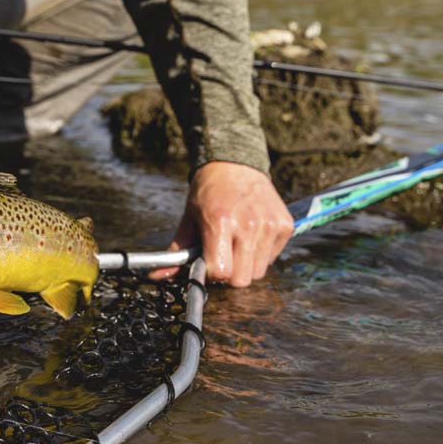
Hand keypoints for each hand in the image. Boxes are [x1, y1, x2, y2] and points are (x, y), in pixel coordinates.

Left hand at [151, 162, 292, 286]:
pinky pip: (272, 259)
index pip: (221, 271)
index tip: (207, 263)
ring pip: (259, 273)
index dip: (212, 274)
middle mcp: (248, 224)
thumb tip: (157, 276)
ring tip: (237, 244)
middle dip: (229, 274)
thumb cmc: (208, 193)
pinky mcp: (285, 225)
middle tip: (223, 256)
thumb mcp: (189, 218)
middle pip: (242, 279)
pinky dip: (261, 254)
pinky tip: (252, 236)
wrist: (235, 164)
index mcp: (220, 222)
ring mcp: (269, 225)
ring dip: (246, 266)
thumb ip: (176, 252)